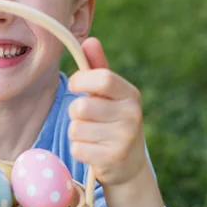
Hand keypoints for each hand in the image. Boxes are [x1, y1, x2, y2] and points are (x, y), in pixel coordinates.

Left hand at [68, 37, 147, 185]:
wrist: (129, 165)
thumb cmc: (113, 122)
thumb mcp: (110, 96)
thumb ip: (98, 70)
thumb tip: (89, 40)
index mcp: (130, 94)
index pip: (103, 78)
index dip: (81, 80)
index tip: (75, 85)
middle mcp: (131, 115)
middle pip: (81, 107)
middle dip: (75, 113)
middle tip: (87, 119)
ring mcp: (124, 138)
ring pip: (76, 129)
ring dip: (76, 133)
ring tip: (92, 136)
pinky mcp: (112, 159)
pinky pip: (77, 148)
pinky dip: (79, 150)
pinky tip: (93, 151)